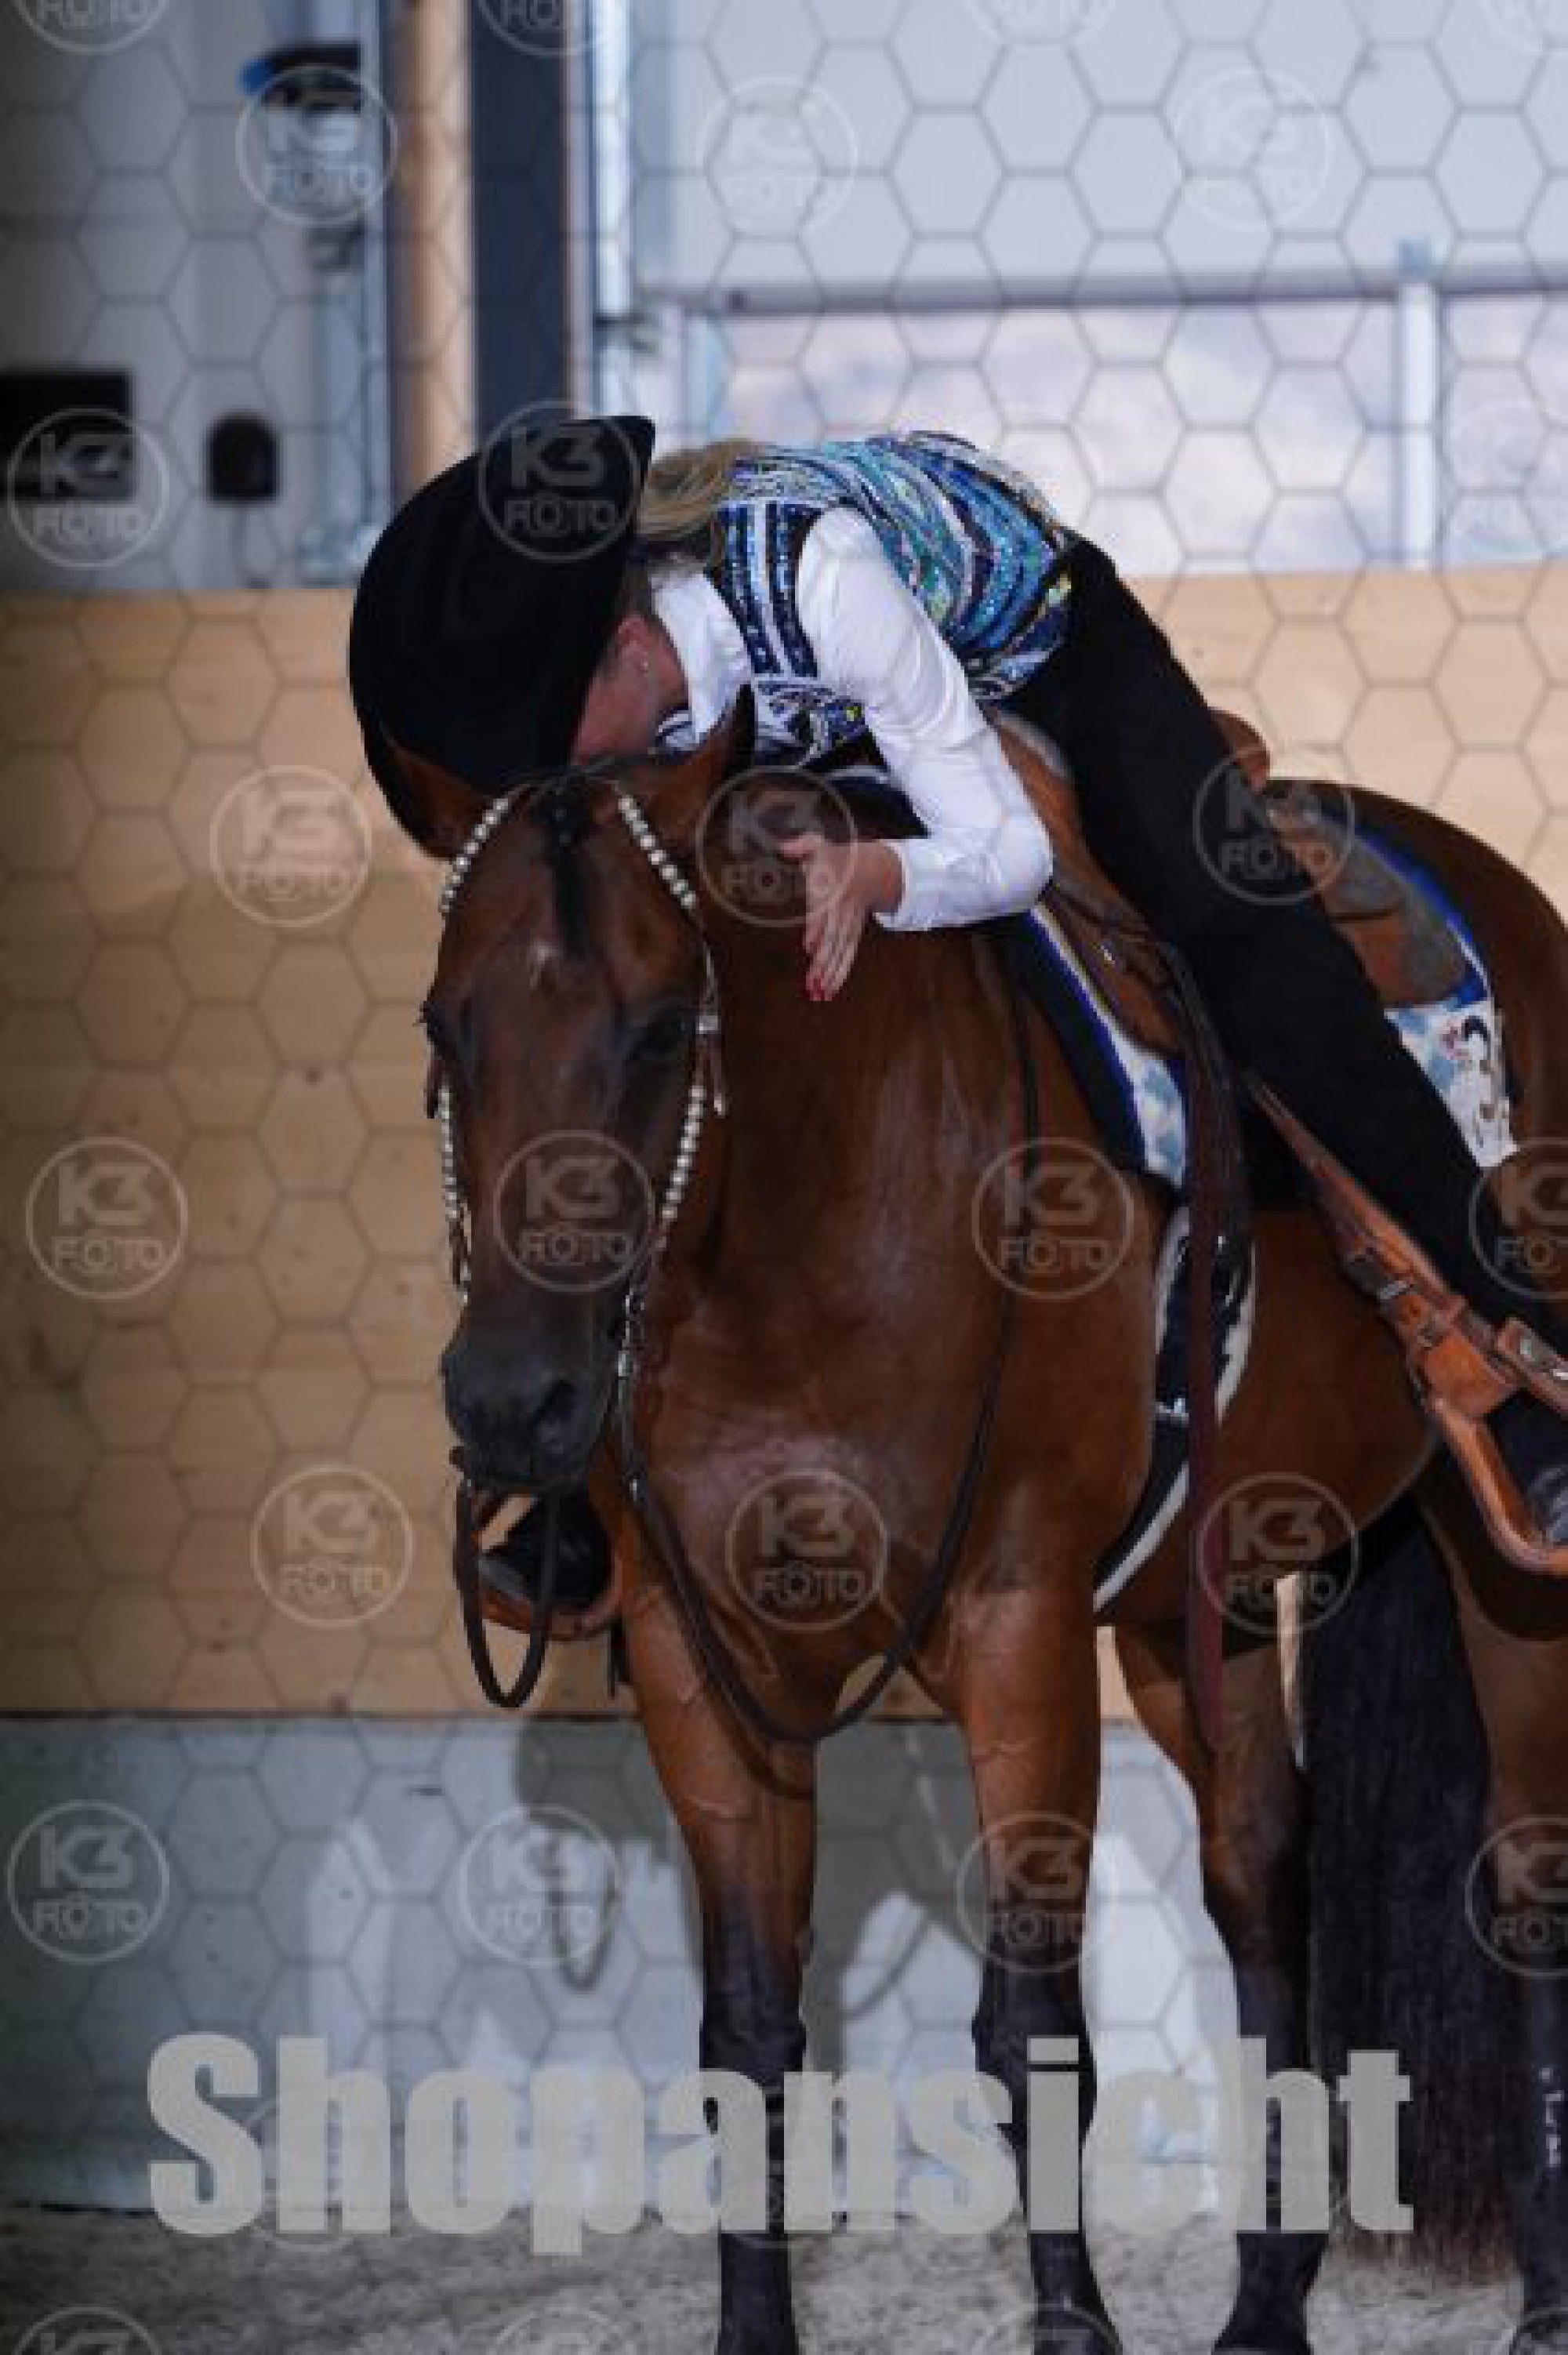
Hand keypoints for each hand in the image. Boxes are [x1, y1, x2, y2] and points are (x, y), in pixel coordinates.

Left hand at [778, 835, 901, 1000]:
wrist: (873, 869)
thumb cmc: (837, 859)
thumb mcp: (819, 845)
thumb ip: (801, 846)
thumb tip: (783, 848)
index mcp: (833, 888)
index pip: (824, 909)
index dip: (817, 927)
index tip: (809, 945)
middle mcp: (842, 910)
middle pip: (834, 939)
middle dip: (824, 962)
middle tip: (812, 983)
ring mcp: (849, 925)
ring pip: (842, 953)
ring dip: (831, 975)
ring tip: (820, 994)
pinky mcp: (853, 935)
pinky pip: (848, 956)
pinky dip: (839, 974)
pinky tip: (830, 991)